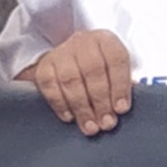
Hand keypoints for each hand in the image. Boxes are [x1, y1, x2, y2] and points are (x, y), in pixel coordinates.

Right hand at [22, 28, 137, 136]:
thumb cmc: (96, 69)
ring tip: (90, 126)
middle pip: (92, 70)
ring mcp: (61, 52)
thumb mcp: (113, 70)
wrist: (67, 60)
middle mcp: (83, 42)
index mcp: (106, 41)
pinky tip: (69, 117)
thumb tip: (122, 106)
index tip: (121, 109)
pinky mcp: (44, 66)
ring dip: (82, 107)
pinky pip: (50, 86)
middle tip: (106, 123)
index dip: (120, 86)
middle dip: (101, 101)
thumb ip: (121, 85)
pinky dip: (60, 104)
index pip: (116, 59)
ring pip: (70, 79)